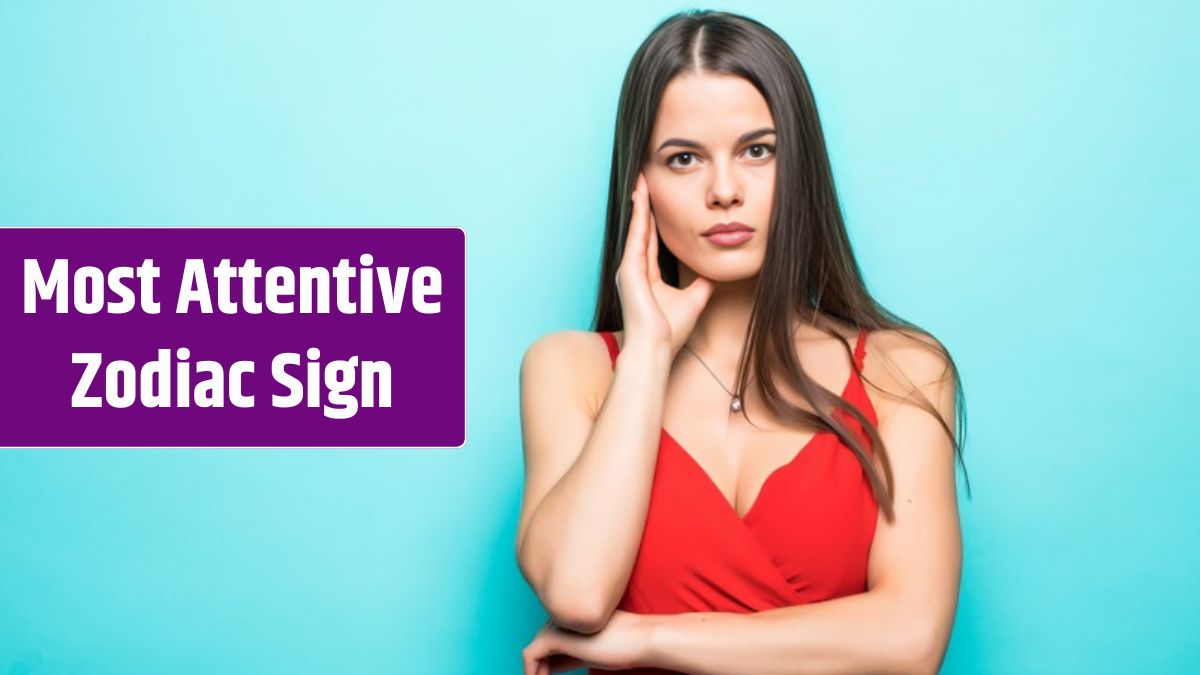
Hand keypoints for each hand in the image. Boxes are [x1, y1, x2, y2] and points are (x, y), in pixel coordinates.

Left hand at [521, 610, 653, 673]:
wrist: (640, 638)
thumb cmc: (623, 646)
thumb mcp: (590, 653)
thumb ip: (570, 657)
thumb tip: (549, 668)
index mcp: (571, 618)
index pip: (549, 644)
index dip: (547, 665)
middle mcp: (561, 617)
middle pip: (539, 647)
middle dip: (539, 669)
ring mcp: (557, 625)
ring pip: (533, 651)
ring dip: (533, 672)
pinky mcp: (554, 636)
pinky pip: (530, 655)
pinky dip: (531, 672)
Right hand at [617, 172, 713, 356]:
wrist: (656, 348)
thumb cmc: (670, 331)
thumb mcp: (694, 300)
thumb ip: (701, 284)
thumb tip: (713, 272)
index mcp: (646, 276)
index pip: (651, 240)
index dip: (653, 219)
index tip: (656, 199)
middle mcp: (634, 270)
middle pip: (641, 229)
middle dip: (643, 204)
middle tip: (644, 179)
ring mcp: (628, 269)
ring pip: (637, 228)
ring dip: (639, 204)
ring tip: (642, 181)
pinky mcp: (628, 271)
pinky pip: (636, 236)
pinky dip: (638, 216)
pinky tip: (641, 198)